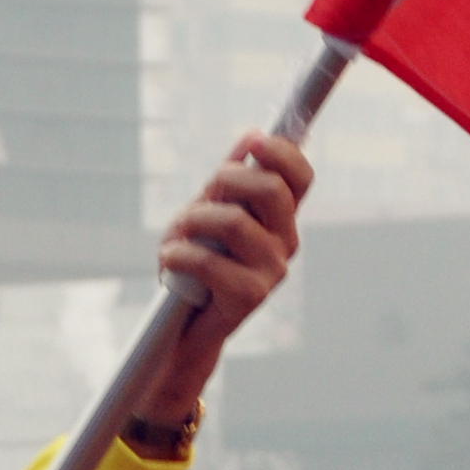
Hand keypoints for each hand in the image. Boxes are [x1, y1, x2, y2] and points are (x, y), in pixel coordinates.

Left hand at [125, 130, 310, 431]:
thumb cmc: (192, 266)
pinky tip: (168, 261)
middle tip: (204, 191)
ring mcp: (271, 271)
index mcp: (279, 220)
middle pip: (272, 189)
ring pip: (236, 222)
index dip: (283, 151)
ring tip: (177, 235)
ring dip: (195, 220)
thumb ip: (226, 182)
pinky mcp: (249, 296)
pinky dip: (180, 254)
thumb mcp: (206, 215)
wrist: (180, 331)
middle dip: (229, 179)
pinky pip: (210, 260)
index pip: (300, 177)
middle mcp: (284, 244)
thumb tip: (250, 138)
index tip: (253, 141)